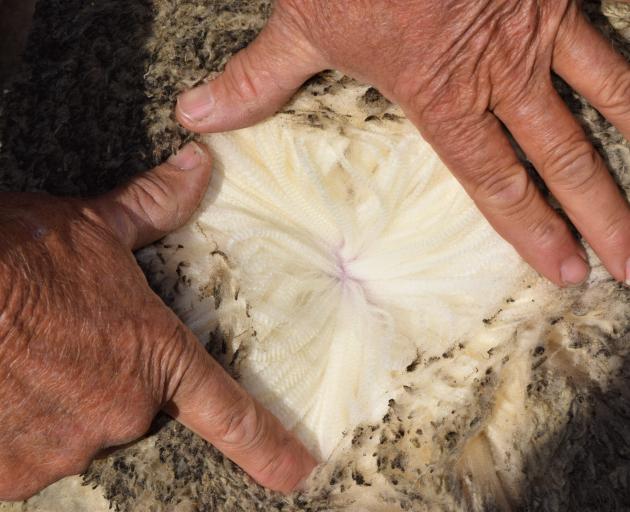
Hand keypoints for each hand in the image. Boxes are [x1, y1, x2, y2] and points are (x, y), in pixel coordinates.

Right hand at [0, 142, 315, 500]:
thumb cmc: (21, 255)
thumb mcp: (97, 226)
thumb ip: (155, 204)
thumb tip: (199, 164)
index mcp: (155, 358)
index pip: (229, 413)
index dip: (268, 446)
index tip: (298, 471)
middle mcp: (120, 412)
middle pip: (132, 408)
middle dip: (110, 380)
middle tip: (70, 340)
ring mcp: (63, 448)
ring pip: (77, 432)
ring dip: (58, 402)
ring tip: (26, 358)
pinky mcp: (10, 473)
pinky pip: (26, 454)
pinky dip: (17, 426)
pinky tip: (5, 385)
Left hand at [177, 0, 629, 286]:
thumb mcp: (301, 22)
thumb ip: (257, 80)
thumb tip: (195, 118)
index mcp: (442, 93)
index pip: (495, 180)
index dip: (533, 229)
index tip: (564, 270)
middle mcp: (501, 71)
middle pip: (561, 157)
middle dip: (600, 214)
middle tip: (627, 263)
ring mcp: (537, 25)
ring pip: (604, 98)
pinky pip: (610, 33)